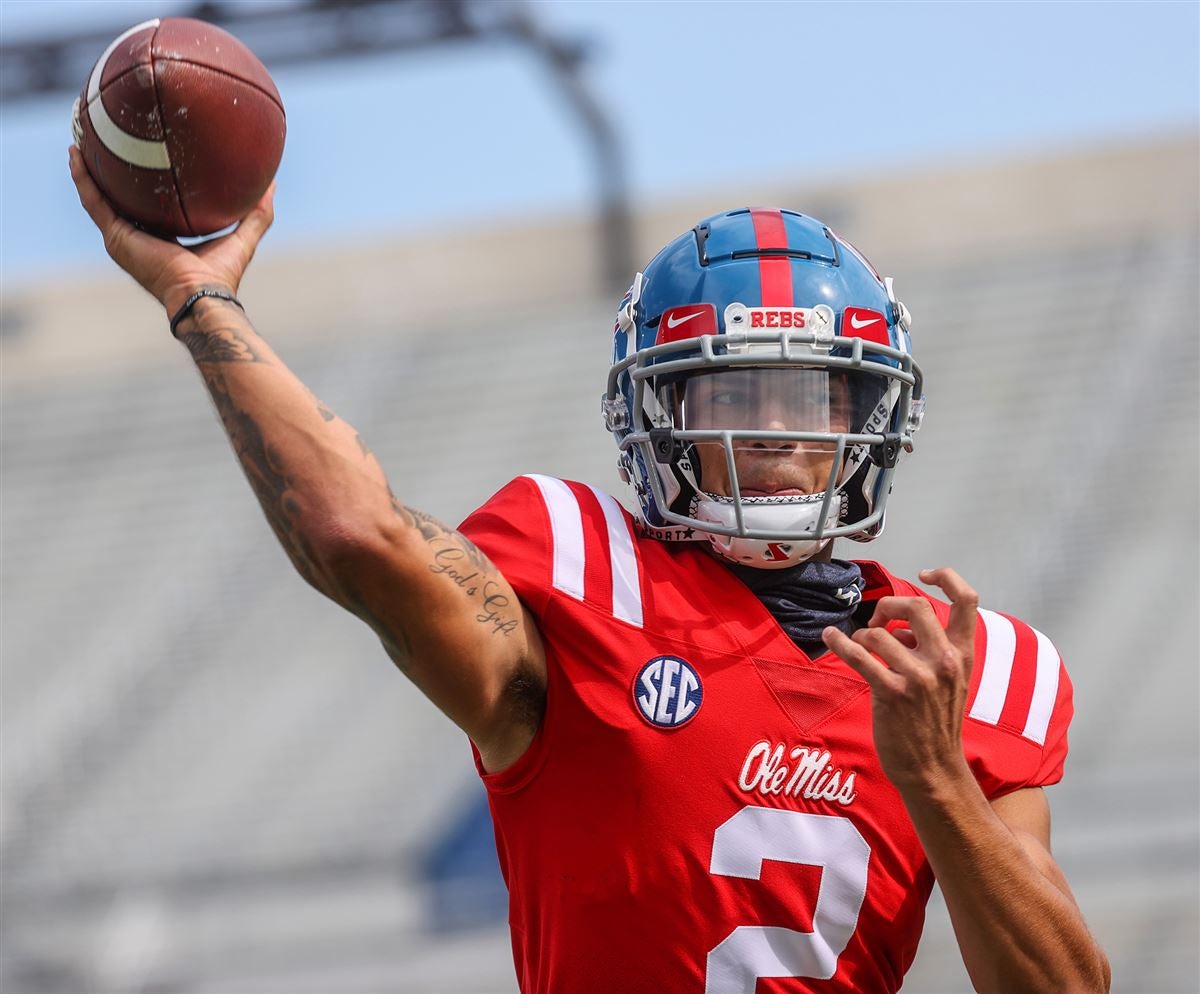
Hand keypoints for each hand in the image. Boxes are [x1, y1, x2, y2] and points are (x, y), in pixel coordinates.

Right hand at [68, 145, 274, 314]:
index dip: (143, 182)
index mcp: (162, 238)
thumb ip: (258, 213)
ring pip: (97, 196)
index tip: (141, 154)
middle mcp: (138, 237)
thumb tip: (272, 183)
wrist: (202, 295)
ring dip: (86, 168)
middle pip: (117, 198)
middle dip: (108, 170)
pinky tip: (76, 154)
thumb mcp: (243, 236)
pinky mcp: (115, 237)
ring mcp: (122, 238)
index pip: (148, 205)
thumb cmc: (222, 275)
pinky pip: (93, 202)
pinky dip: (83, 178)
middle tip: (103, 138)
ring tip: (80, 138)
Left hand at [822, 567, 978, 792]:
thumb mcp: (950, 681)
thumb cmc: (936, 723)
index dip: (946, 577)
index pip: (967, 600)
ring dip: (863, 635)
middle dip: (888, 605)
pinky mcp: (892, 693)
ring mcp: (919, 677)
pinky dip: (840, 642)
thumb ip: (932, 649)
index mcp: (963, 654)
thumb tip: (901, 630)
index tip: (925, 574)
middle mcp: (944, 661)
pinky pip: (859, 656)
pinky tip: (830, 637)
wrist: (933, 769)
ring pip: (881, 633)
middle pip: (916, 605)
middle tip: (876, 621)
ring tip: (860, 647)